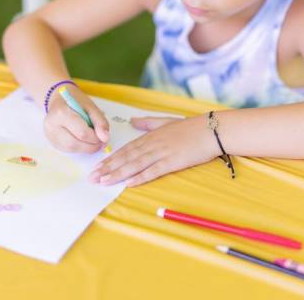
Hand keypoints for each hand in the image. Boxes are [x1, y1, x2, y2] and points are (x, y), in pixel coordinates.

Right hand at [44, 85, 108, 152]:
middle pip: (74, 144)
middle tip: (100, 141)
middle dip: (91, 146)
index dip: (96, 138)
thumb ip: (100, 122)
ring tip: (91, 139)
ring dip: (85, 148)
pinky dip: (79, 147)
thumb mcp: (91, 107)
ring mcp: (50, 135)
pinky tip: (82, 140)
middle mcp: (52, 126)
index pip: (82, 133)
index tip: (104, 137)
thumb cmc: (75, 102)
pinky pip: (68, 150)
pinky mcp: (52, 142)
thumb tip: (105, 138)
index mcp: (61, 113)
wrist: (59, 99)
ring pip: (71, 149)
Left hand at [88, 115, 216, 186]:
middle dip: (108, 168)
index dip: (110, 158)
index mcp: (150, 136)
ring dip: (118, 173)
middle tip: (92, 177)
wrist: (211, 130)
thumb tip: (133, 121)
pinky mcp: (172, 161)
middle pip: (126, 157)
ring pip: (136, 164)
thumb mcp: (166, 122)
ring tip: (104, 181)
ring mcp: (162, 153)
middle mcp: (153, 144)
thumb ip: (148, 123)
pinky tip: (129, 183)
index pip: (126, 149)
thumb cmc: (191, 127)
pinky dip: (141, 177)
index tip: (97, 166)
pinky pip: (154, 171)